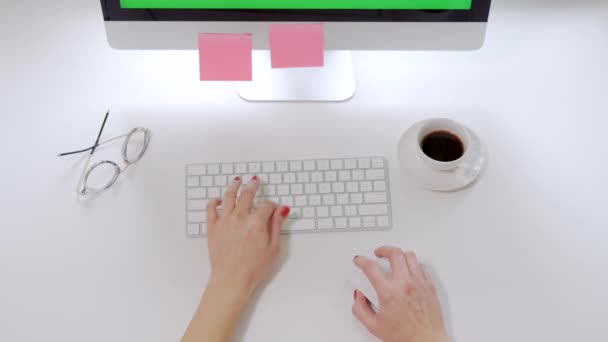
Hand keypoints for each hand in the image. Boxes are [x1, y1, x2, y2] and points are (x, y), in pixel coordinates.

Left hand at [182, 176, 289, 341]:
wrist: (232, 280)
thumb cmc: (254, 268)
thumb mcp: (273, 248)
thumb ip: (276, 226)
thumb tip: (282, 210)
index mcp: (256, 222)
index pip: (266, 205)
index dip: (272, 205)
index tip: (274, 209)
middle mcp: (240, 218)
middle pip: (247, 195)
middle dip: (252, 186)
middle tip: (254, 182)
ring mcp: (224, 221)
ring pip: (228, 197)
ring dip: (234, 186)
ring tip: (237, 181)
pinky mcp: (213, 228)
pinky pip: (210, 209)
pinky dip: (213, 201)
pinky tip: (217, 199)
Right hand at [352, 247, 449, 341]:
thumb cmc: (405, 337)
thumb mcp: (374, 326)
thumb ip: (360, 309)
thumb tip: (358, 297)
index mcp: (389, 293)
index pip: (371, 268)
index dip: (361, 261)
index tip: (359, 260)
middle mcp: (405, 284)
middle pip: (394, 253)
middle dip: (383, 249)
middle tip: (378, 253)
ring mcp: (419, 283)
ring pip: (410, 256)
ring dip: (399, 255)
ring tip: (394, 258)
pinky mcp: (429, 286)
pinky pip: (422, 267)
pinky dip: (413, 265)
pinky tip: (409, 269)